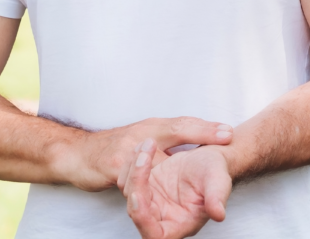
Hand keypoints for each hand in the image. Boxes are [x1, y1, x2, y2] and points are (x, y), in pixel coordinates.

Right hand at [57, 117, 232, 191]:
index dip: (207, 127)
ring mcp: (128, 149)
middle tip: (225, 135)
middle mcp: (143, 132)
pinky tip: (156, 186)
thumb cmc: (116, 146)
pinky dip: (145, 178)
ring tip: (199, 160)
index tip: (230, 131)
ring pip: (156, 149)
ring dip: (183, 151)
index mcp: (153, 126)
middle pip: (176, 128)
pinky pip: (133, 174)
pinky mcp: (113, 166)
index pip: (184, 123)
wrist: (79, 154)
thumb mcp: (146, 138)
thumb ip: (172, 142)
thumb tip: (205, 144)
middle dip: (202, 132)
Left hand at [125, 139, 232, 238]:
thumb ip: (217, 198)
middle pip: (135, 211)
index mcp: (180, 223)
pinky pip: (128, 178)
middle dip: (136, 183)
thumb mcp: (218, 182)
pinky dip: (132, 161)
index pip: (155, 235)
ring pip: (129, 191)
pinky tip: (143, 147)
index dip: (142, 219)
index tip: (138, 195)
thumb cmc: (216, 172)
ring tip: (148, 144)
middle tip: (144, 157)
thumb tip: (219, 214)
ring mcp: (151, 201)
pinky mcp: (146, 186)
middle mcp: (162, 216)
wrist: (211, 158)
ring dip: (134, 167)